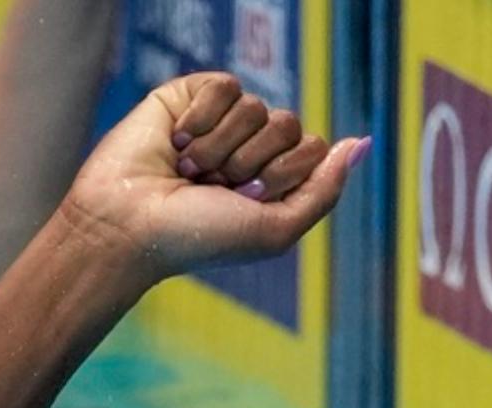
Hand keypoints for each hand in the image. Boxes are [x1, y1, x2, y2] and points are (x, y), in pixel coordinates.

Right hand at [58, 73, 363, 279]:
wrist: (129, 224)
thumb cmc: (201, 237)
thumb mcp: (277, 228)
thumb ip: (325, 189)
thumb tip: (362, 143)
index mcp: (279, 179)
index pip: (315, 149)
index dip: (285, 173)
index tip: (249, 201)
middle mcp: (254, 148)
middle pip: (289, 124)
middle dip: (252, 162)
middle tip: (216, 187)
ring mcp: (223, 122)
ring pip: (256, 107)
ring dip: (222, 147)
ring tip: (190, 171)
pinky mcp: (190, 97)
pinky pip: (225, 85)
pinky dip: (203, 117)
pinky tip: (178, 139)